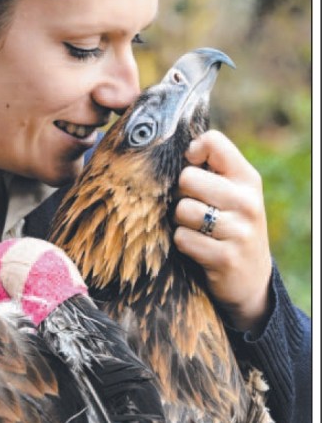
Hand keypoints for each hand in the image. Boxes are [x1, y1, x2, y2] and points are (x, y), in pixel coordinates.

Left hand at [173, 130, 271, 332]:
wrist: (251, 280)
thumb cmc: (230, 227)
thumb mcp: (232, 194)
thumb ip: (211, 170)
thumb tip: (172, 147)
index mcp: (247, 178)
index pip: (213, 142)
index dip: (192, 152)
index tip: (191, 167)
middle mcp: (247, 201)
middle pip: (188, 177)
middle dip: (181, 194)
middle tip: (194, 208)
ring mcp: (238, 230)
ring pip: (182, 210)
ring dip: (180, 222)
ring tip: (197, 230)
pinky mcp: (225, 257)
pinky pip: (182, 238)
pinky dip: (183, 244)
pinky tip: (198, 249)